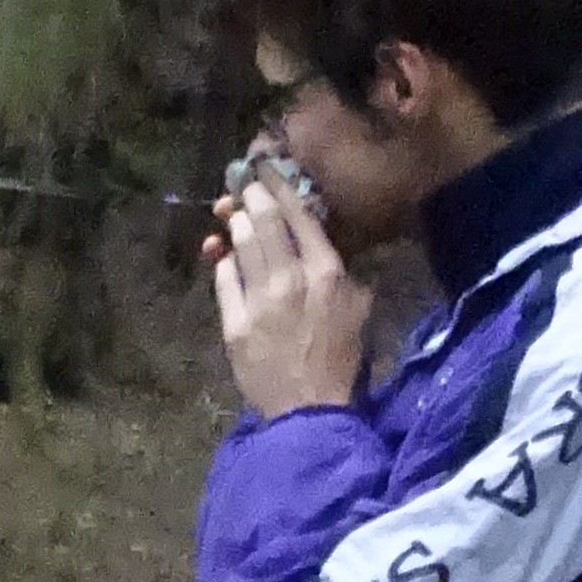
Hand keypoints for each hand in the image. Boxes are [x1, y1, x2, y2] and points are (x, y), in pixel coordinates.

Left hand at [212, 176, 372, 419]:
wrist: (309, 411)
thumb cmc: (340, 361)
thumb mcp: (358, 309)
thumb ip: (344, 274)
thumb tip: (325, 247)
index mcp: (327, 271)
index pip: (301, 215)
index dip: (281, 187)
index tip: (269, 170)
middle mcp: (292, 278)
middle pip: (266, 221)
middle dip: (252, 196)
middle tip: (244, 183)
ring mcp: (260, 301)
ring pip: (242, 245)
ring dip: (236, 224)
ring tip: (233, 211)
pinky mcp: (235, 324)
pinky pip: (224, 280)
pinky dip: (223, 263)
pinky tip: (223, 255)